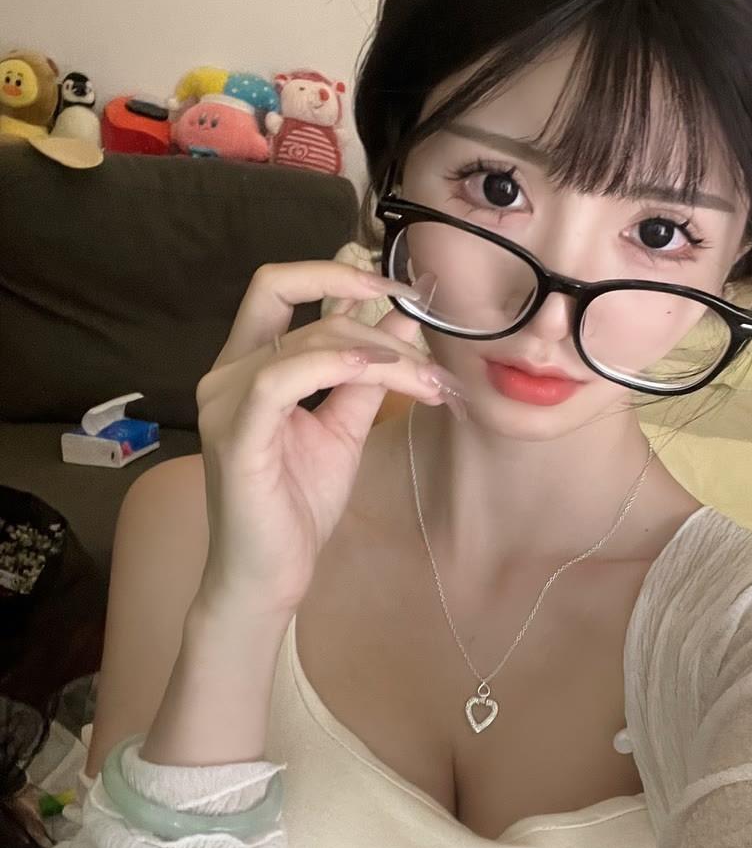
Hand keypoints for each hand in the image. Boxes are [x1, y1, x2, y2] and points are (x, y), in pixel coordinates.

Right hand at [194, 260, 459, 617]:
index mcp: (249, 365)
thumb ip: (368, 375)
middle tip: (430, 349)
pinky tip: (379, 373)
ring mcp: (226, 402)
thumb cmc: (299, 505)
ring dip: (379, 351)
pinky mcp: (236, 434)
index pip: (279, 286)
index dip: (337, 271)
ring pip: (307, 339)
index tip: (401, 287)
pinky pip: (282, 377)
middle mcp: (227, 373)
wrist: (271, 576)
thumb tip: (405, 320)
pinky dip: (336, 364)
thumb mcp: (346, 427)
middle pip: (297, 300)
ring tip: (426, 382)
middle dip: (374, 313)